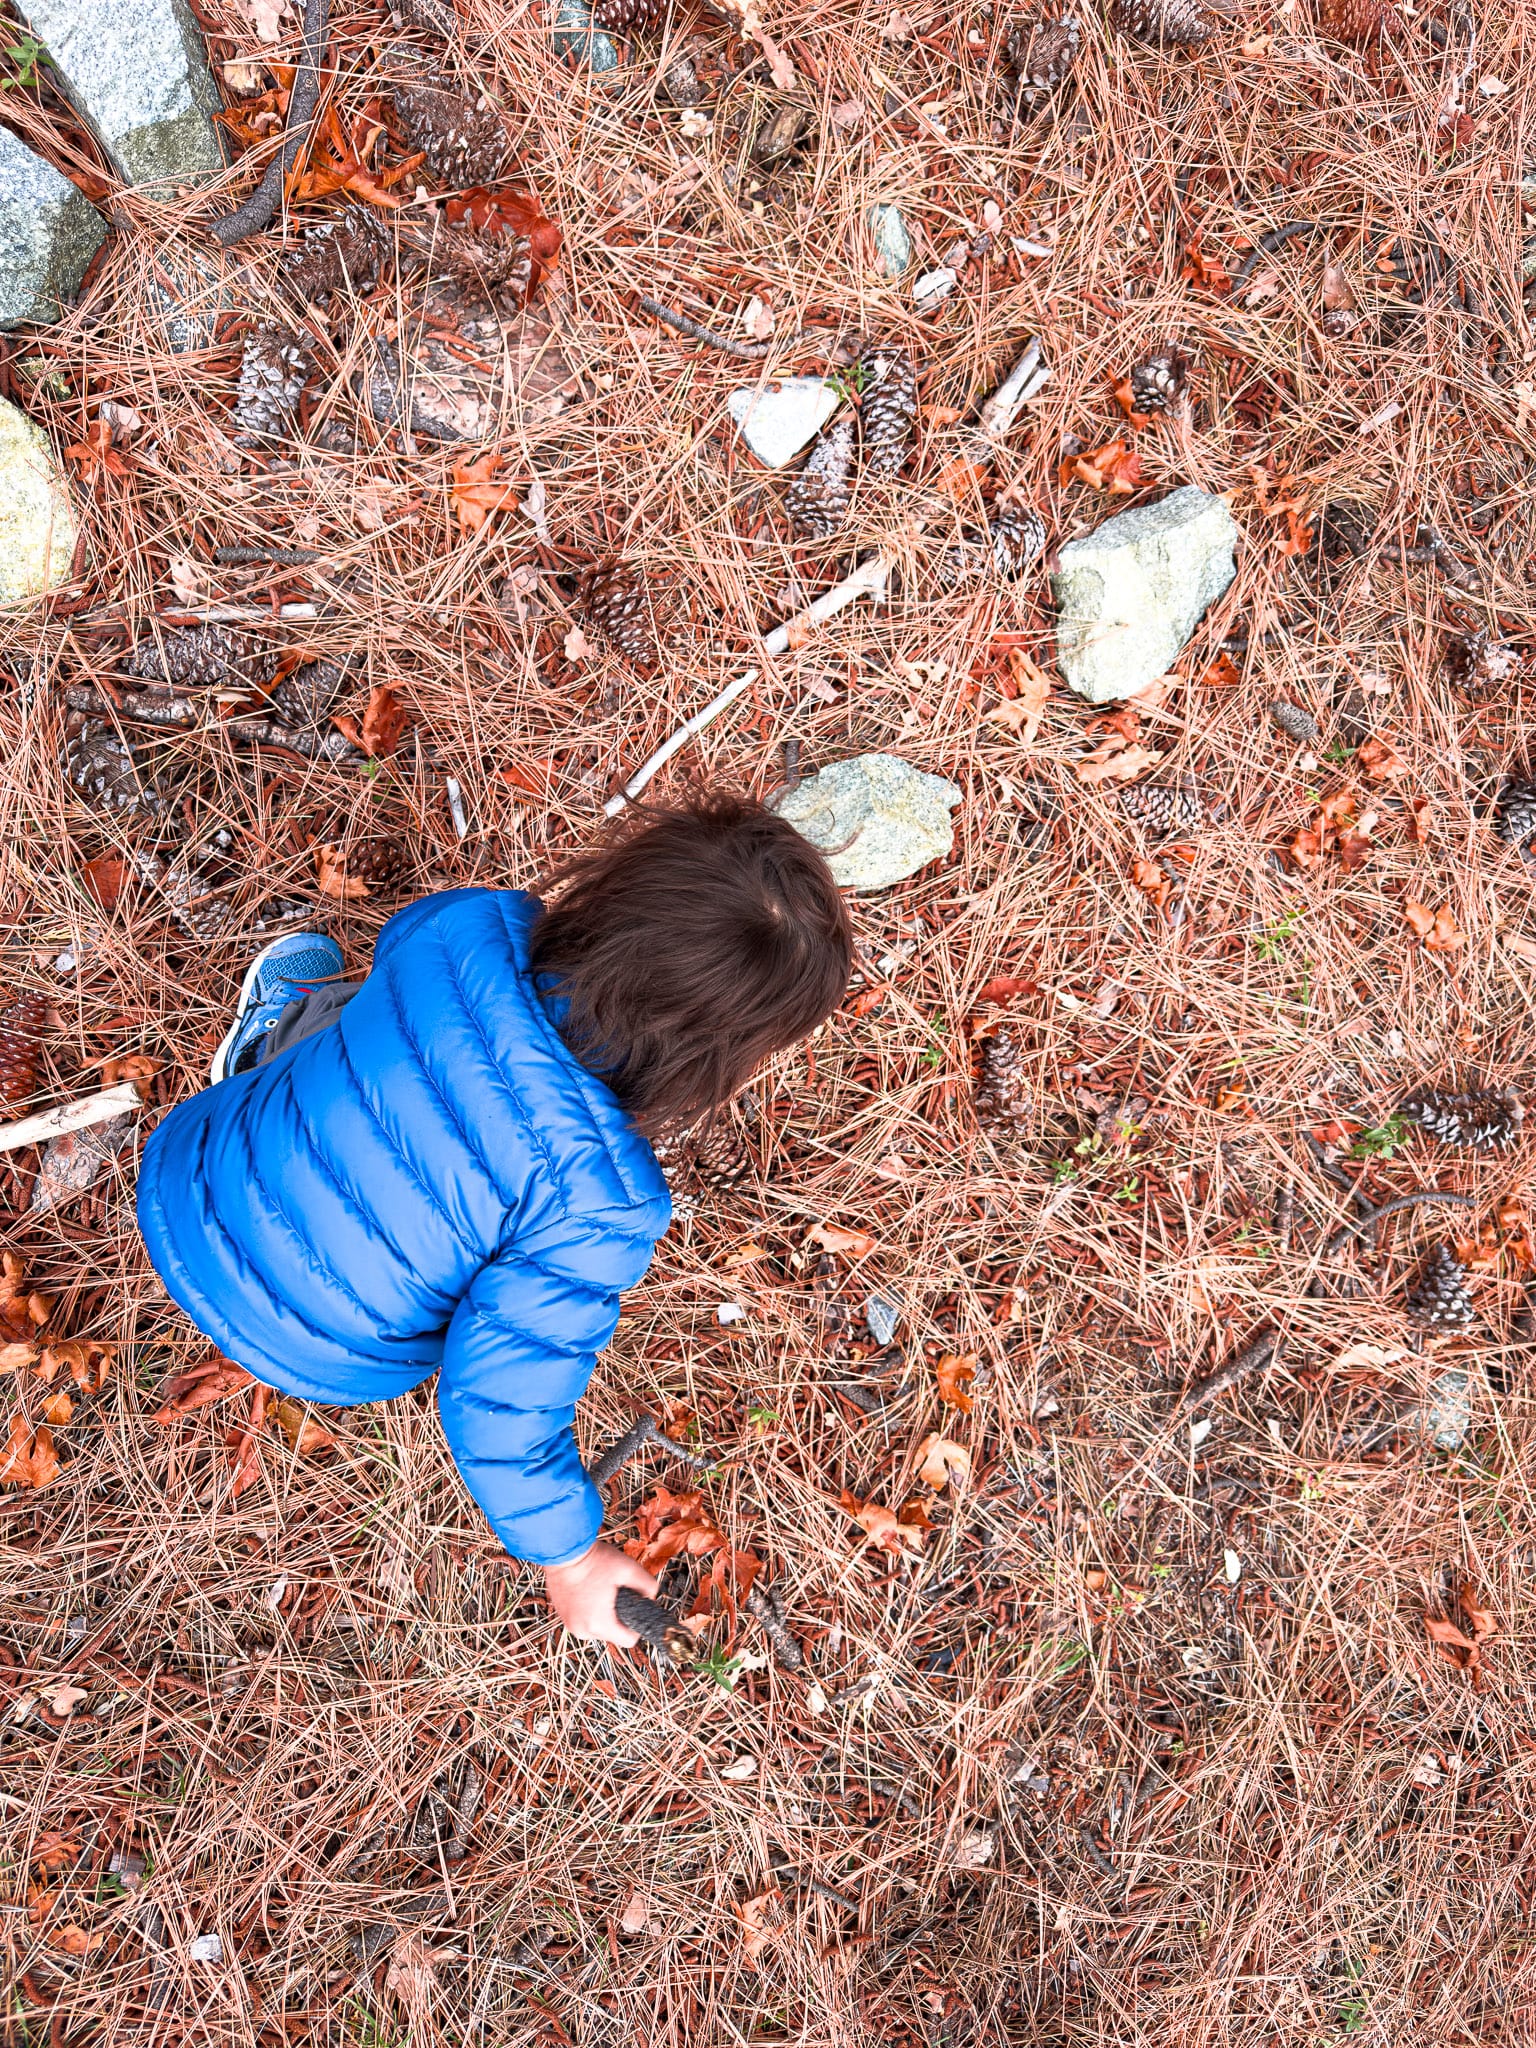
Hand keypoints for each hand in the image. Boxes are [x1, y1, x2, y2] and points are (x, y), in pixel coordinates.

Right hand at [542, 1542, 657, 1647]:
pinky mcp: (562, 1616)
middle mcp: (582, 1630)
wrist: (563, 1549)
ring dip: (604, 1615)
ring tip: (602, 1590)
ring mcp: (569, 1624)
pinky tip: (591, 1591)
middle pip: (613, 1634)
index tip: (636, 1608)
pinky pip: (584, 1621)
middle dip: (620, 1617)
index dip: (637, 1626)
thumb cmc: (594, 1559)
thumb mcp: (628, 1568)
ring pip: (598, 1628)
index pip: (629, 1640)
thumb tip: (651, 1596)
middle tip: (618, 1594)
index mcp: (599, 1624)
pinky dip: (590, 1611)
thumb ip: (648, 1585)